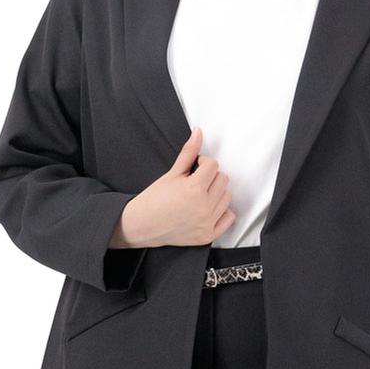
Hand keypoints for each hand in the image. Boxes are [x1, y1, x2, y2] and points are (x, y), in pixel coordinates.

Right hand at [117, 126, 235, 247]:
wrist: (140, 225)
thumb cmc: (153, 200)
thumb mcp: (171, 173)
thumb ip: (188, 153)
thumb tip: (198, 132)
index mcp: (193, 189)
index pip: (213, 165)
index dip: (203, 163)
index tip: (194, 168)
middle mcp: (203, 207)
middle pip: (223, 179)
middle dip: (210, 177)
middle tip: (195, 182)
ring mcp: (206, 223)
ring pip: (227, 197)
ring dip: (216, 193)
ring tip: (199, 195)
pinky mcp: (207, 236)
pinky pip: (229, 218)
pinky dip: (221, 212)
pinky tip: (207, 209)